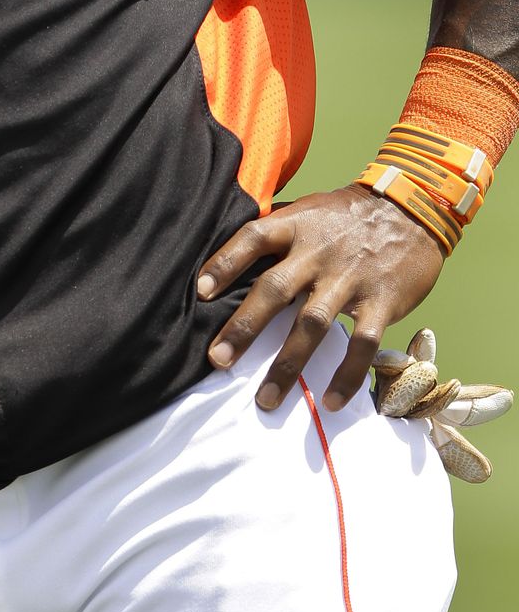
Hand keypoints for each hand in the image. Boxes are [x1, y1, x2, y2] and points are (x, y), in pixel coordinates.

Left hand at [197, 184, 444, 412]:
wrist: (411, 209)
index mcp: (295, 225)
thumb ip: (274, 233)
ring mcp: (350, 278)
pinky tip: (328, 402)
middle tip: (217, 360)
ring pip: (313, 325)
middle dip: (244, 327)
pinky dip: (346, 376)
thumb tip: (230, 260)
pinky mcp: (382, 302)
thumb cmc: (346, 215)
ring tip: (265, 400)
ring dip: (287, 365)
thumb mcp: (307, 210)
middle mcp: (318, 252)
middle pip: (274, 289)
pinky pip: (362, 344)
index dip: (224, 262)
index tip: (200, 292)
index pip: (252, 238)